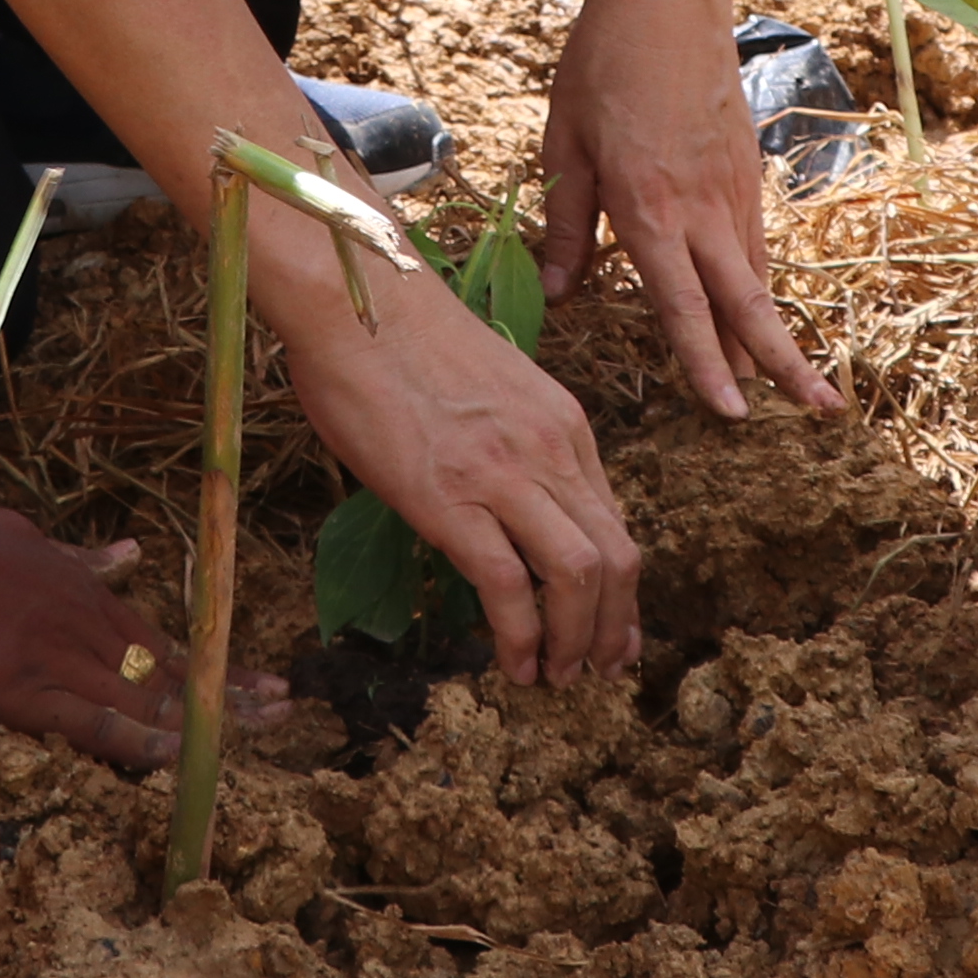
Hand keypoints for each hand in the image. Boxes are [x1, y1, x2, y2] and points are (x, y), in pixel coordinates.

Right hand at [0, 504, 249, 773]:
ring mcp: (60, 661)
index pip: (171, 644)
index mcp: (91, 599)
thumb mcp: (34, 540)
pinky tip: (171, 759)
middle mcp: (88, 630)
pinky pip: (90, 723)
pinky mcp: (23, 691)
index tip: (264, 686)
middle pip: (171, 675)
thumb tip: (130, 555)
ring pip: (144, 701)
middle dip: (228, 699)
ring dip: (199, 724)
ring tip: (251, 741)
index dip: (219, 670)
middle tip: (283, 715)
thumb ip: (84, 560)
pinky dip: (134, 740)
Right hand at [282, 257, 638, 685]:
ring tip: (557, 678)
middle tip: (599, 671)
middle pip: (616, 557)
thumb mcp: (490, 389)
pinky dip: (520, 636)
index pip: (616, 522)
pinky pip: (508, 586)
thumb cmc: (403, 339)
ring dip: (577, 641)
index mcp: (564, 424)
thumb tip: (509, 504)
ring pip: (578, 576)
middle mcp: (550, 450)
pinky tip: (513, 663)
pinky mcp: (450, 498)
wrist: (357, 300)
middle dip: (615, 627)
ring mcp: (504, 475)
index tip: (612, 630)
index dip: (621, 590)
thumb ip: (514, 444)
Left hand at [538, 0, 841, 426]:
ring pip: (759, 274)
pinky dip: (761, 281)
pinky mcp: (747, 167)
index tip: (732, 412)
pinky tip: (759, 304)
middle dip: (785, 363)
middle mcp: (702, 206)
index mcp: (649, 207)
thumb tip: (557, 292)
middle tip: (820, 412)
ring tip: (795, 380)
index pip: (684, 305)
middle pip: (749, 302)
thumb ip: (564, 224)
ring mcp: (733, 186)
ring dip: (775, 330)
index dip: (706, 363)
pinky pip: (756, 239)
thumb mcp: (564, 143)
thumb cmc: (604, 62)